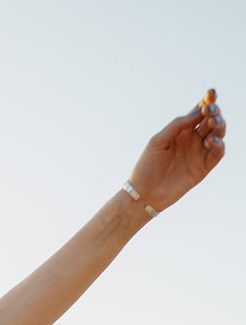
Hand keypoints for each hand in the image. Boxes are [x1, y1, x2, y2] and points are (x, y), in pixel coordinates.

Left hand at [128, 93, 225, 212]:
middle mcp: (193, 140)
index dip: (207, 101)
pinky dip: (219, 145)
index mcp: (182, 131)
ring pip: (218, 133)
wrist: (144, 194)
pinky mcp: (203, 168)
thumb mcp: (158, 141)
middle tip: (208, 111)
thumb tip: (197, 112)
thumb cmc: (147, 167)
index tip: (210, 93)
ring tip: (212, 123)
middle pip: (211, 120)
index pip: (199, 112)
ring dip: (219, 125)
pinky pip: (217, 153)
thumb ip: (177, 125)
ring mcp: (199, 153)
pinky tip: (211, 141)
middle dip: (214, 111)